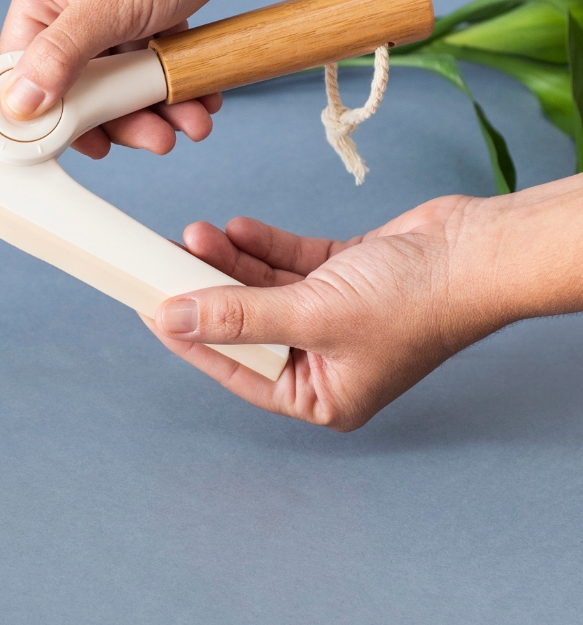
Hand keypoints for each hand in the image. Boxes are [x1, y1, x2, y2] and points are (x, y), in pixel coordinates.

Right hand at [0, 0, 280, 157]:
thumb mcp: (109, 5)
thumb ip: (60, 56)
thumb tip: (19, 103)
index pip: (24, 64)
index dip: (47, 112)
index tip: (76, 145)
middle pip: (79, 79)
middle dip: (120, 115)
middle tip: (154, 140)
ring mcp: (110, 1)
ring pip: (120, 76)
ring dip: (154, 106)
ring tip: (190, 123)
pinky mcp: (146, 7)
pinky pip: (148, 59)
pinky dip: (171, 82)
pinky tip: (199, 97)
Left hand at [147, 192, 535, 430]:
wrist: (475, 253)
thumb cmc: (414, 303)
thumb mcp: (311, 315)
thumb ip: (239, 317)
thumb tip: (176, 319)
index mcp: (322, 394)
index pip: (237, 368)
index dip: (189, 338)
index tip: (150, 309)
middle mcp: (324, 359)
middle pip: (245, 323)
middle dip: (206, 288)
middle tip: (163, 260)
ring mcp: (332, 316)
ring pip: (262, 287)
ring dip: (228, 261)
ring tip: (195, 234)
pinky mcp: (342, 277)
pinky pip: (288, 262)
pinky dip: (262, 246)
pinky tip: (234, 230)